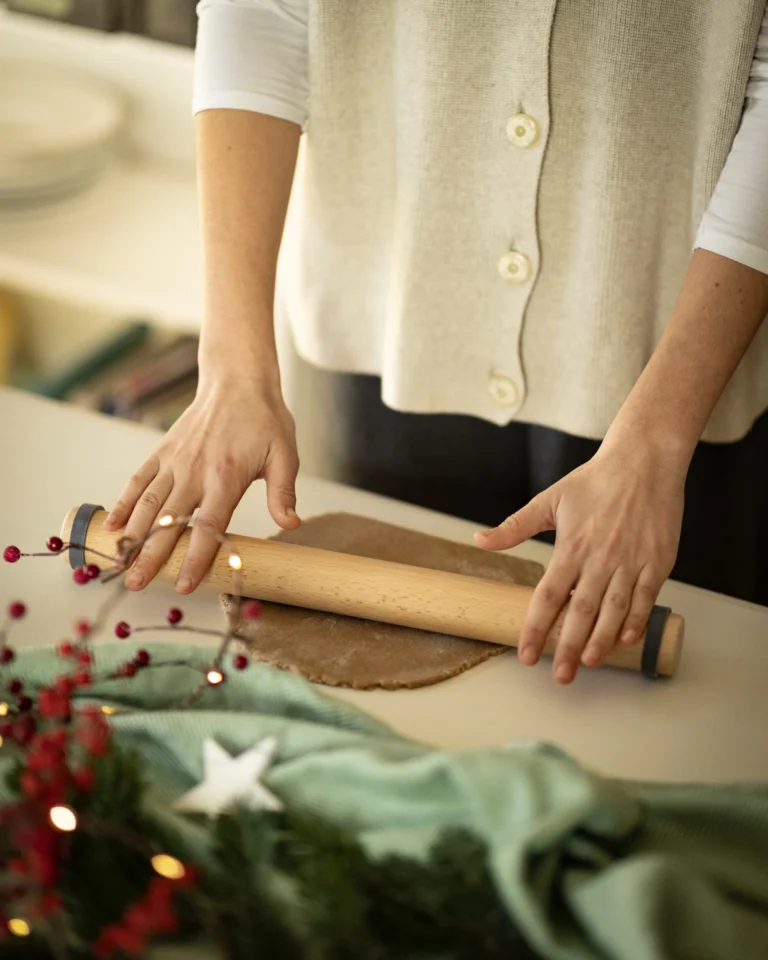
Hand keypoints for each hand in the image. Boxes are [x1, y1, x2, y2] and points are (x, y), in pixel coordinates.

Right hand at [104, 376, 299, 593]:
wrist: (237, 380)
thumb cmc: (264, 420)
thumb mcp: (284, 455)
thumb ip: (282, 492)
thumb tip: (290, 524)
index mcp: (225, 478)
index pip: (208, 527)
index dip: (194, 558)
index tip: (184, 585)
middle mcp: (194, 472)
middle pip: (169, 522)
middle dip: (150, 556)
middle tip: (135, 585)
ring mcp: (174, 461)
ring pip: (147, 504)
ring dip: (131, 535)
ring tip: (117, 564)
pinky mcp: (162, 451)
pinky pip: (139, 480)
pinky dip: (122, 502)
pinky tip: (111, 526)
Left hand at [475, 444, 684, 682]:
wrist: (643, 462)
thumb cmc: (594, 480)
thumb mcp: (549, 500)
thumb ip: (515, 526)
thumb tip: (479, 540)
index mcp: (571, 547)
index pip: (548, 596)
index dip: (536, 627)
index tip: (526, 654)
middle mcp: (600, 558)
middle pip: (581, 611)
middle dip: (569, 646)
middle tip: (560, 676)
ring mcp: (631, 561)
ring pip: (614, 609)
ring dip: (602, 639)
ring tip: (590, 663)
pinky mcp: (657, 560)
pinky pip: (646, 596)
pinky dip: (637, 618)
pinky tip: (626, 639)